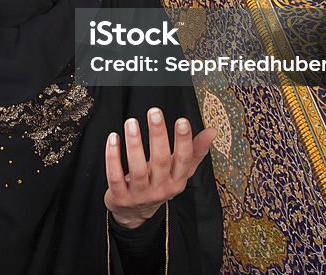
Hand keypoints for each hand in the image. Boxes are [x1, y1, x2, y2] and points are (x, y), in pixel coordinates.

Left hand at [104, 107, 215, 228]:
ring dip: (134, 144)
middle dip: (158, 136)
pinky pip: (115, 176)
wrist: (135, 213)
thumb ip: (195, 151)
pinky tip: (113, 138)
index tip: (182, 121)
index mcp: (177, 181)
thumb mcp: (179, 171)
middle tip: (154, 113)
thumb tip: (212, 131)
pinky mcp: (120, 197)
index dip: (184, 141)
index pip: (184, 160)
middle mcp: (160, 189)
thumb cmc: (158, 184)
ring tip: (131, 123)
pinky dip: (113, 157)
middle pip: (161, 161)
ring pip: (137, 169)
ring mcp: (140, 195)